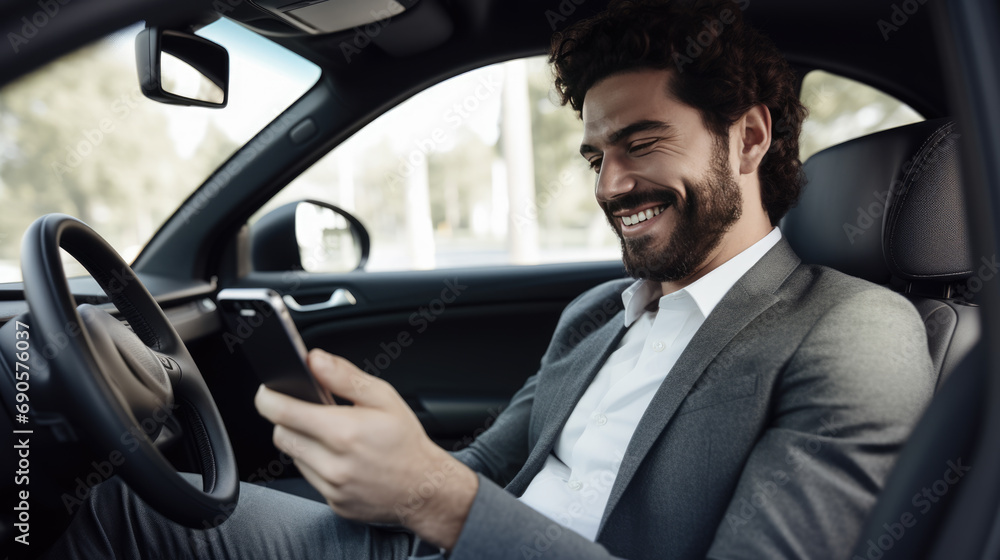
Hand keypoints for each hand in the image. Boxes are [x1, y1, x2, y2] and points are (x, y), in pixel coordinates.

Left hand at [254, 348, 478, 549]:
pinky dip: (316, 463)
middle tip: (309, 411)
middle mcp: (334, 463)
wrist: (425, 489)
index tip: (268, 391)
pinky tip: (340, 457)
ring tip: (331, 436)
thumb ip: (344, 376)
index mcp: (344, 432)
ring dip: (302, 442)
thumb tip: (314, 359)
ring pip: (293, 457)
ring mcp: (332, 487)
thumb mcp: (384, 397)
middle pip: (281, 435)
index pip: (283, 412)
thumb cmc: (406, 441)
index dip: (268, 398)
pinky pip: (309, 477)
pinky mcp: (333, 502)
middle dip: (288, 419)